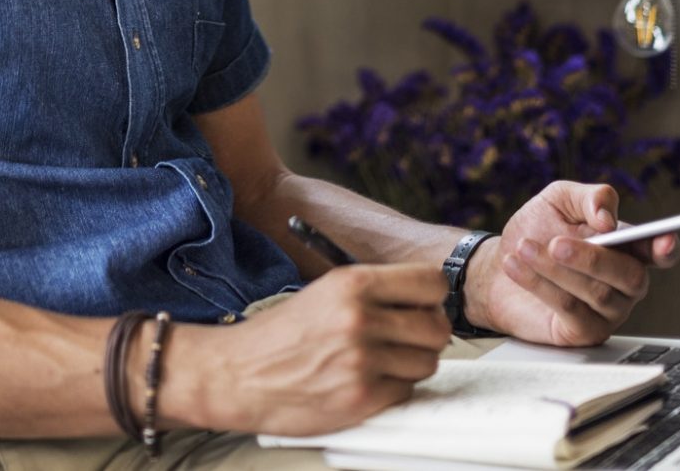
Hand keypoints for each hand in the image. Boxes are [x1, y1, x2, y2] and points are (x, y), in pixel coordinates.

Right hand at [190, 264, 451, 437]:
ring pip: (427, 362)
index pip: (430, 282)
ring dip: (412, 363)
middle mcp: (361, 318)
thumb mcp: (325, 291)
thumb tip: (423, 299)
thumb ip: (373, 291)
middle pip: (438, 327)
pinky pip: (406, 391)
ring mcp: (362, 360)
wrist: (241, 373)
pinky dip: (394, 388)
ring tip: (385, 360)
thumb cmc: (282, 333)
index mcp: (352, 283)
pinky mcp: (361, 398)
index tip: (424, 303)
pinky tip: (370, 380)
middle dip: (427, 333)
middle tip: (409, 336)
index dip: (432, 295)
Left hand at [466, 181, 679, 346]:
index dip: (667, 249)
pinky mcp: (584, 332)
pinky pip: (571, 310)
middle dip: (592, 258)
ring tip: (524, 248)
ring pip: (597, 293)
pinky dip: (540, 285)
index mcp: (627, 247)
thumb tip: (608, 217)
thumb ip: (588, 198)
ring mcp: (609, 311)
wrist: (500, 264)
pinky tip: (516, 265)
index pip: (660, 252)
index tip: (663, 243)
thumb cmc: (536, 229)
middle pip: (630, 276)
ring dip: (556, 269)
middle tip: (555, 243)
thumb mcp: (559, 200)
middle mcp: (625, 283)